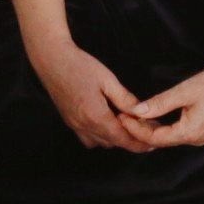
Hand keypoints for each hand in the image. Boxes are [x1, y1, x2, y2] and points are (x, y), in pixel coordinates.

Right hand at [28, 35, 149, 151]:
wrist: (51, 59)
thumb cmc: (80, 66)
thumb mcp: (107, 80)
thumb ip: (124, 99)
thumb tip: (141, 113)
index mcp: (96, 116)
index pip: (121, 139)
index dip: (138, 144)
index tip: (152, 145)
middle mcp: (84, 125)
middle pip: (112, 143)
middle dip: (129, 139)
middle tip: (144, 128)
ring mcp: (74, 125)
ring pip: (99, 142)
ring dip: (114, 138)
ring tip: (127, 125)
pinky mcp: (69, 120)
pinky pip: (87, 138)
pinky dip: (100, 136)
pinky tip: (106, 123)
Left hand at [121, 61, 203, 149]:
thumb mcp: (184, 92)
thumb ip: (159, 103)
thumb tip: (137, 111)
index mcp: (189, 133)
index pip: (155, 138)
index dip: (136, 129)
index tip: (122, 116)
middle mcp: (195, 139)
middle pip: (161, 140)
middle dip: (141, 129)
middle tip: (124, 116)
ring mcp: (200, 135)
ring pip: (169, 136)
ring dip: (152, 127)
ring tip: (135, 116)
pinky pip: (178, 131)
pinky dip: (164, 125)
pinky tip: (154, 116)